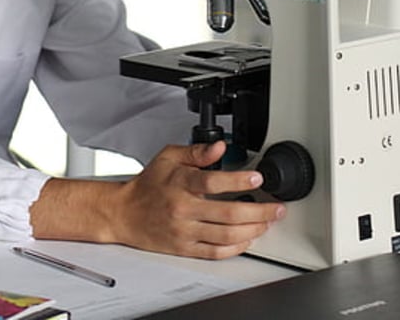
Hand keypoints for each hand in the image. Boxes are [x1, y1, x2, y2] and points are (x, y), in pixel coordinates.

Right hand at [30, 141, 284, 259]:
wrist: (123, 213)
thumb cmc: (148, 185)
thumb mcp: (168, 157)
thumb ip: (197, 151)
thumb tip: (220, 147)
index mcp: (179, 183)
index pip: (213, 182)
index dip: (238, 180)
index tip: (257, 177)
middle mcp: (183, 208)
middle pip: (228, 213)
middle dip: (259, 211)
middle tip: (276, 207)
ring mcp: (184, 231)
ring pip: (226, 235)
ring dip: (253, 230)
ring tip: (267, 223)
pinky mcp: (184, 248)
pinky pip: (216, 252)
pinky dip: (236, 247)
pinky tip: (248, 239)